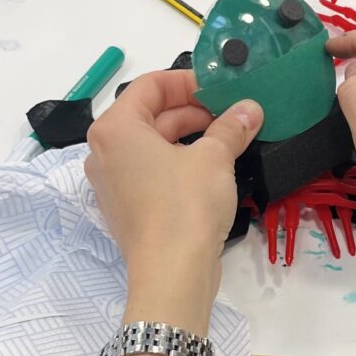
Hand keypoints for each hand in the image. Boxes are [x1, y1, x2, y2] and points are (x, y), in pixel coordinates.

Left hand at [85, 71, 261, 333]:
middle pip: (150, 114)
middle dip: (193, 110)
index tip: (221, 90)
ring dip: (190, 136)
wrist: (172, 274)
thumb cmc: (186, 205)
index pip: (151, 85)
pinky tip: (213, 167)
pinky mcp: (126, 207)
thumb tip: (250, 108)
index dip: (189, 82)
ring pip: (152, 143)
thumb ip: (231, 126)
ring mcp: (112, 182)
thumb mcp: (214, 157)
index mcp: (116, 128)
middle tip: (232, 114)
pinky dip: (179, 161)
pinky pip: (151, 170)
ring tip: (229, 138)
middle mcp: (104, 151)